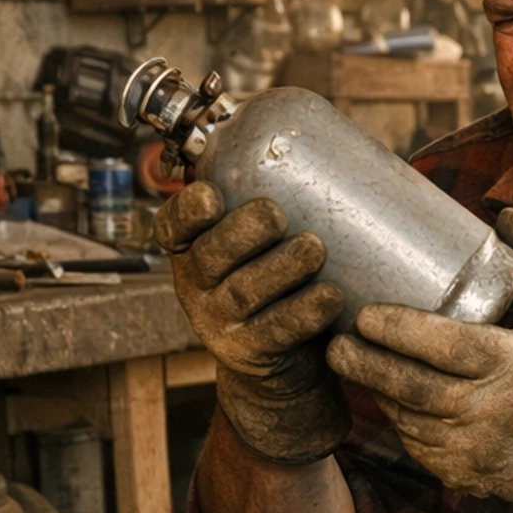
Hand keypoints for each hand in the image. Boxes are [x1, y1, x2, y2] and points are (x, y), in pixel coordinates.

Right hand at [154, 181, 349, 464]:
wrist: (283, 365)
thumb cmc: (279, 284)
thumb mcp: (259, 247)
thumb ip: (279, 205)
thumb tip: (339, 148)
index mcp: (193, 249)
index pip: (173, 227)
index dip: (187, 211)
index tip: (211, 194)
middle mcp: (198, 286)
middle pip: (210, 256)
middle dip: (242, 232)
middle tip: (275, 214)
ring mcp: (221, 323)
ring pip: (244, 293)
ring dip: (280, 268)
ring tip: (314, 248)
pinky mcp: (252, 354)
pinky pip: (277, 331)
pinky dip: (305, 313)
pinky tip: (331, 297)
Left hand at [326, 208, 512, 512]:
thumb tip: (504, 213)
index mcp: (512, 364)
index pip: (445, 346)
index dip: (399, 331)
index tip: (364, 314)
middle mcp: (489, 411)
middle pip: (411, 388)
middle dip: (365, 365)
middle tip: (335, 343)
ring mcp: (475, 450)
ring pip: (408, 419)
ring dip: (376, 392)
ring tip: (350, 363)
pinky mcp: (464, 476)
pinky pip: (417, 447)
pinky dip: (399, 422)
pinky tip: (384, 398)